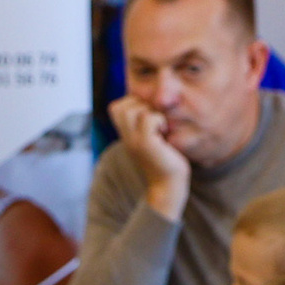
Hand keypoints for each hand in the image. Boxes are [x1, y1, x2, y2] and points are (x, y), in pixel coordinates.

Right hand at [109, 94, 189, 222]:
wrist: (169, 186)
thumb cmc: (167, 161)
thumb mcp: (153, 138)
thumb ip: (148, 121)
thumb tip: (157, 98)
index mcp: (126, 135)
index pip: (115, 107)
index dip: (132, 104)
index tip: (149, 116)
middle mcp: (126, 138)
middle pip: (120, 107)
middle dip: (141, 106)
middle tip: (156, 120)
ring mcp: (133, 141)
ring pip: (133, 110)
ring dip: (151, 112)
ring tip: (161, 127)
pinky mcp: (146, 144)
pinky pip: (148, 118)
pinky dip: (159, 120)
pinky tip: (165, 133)